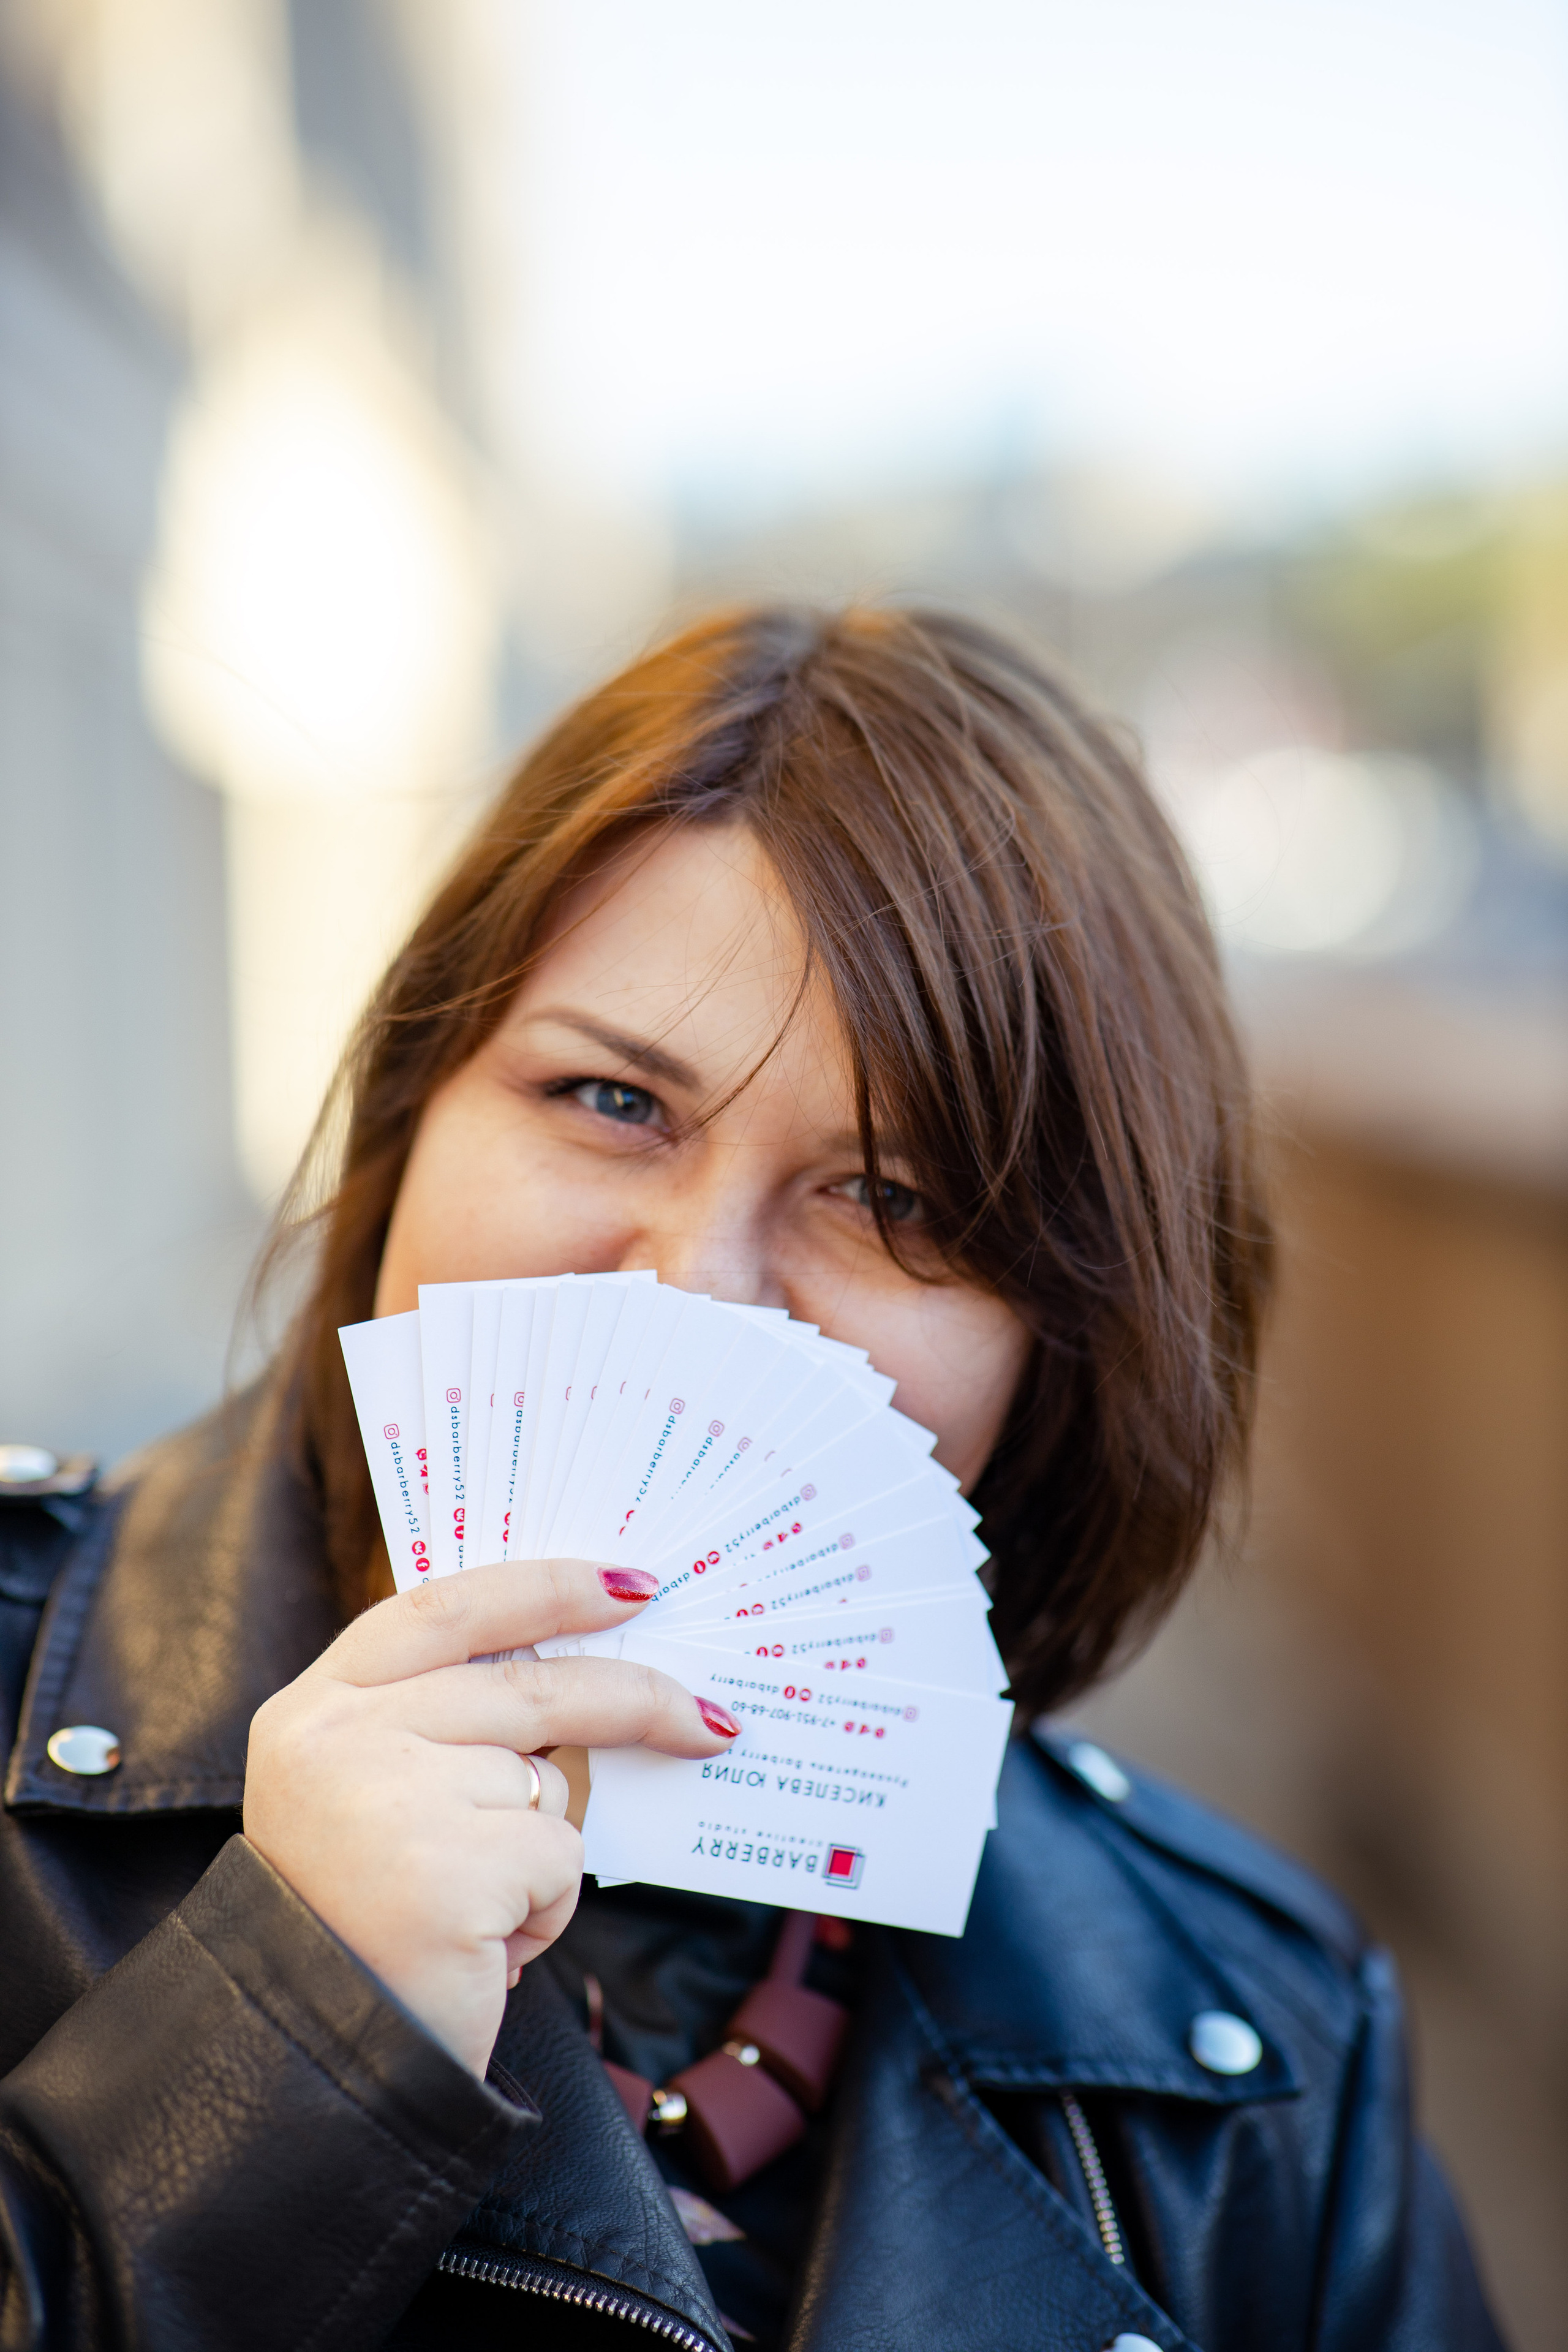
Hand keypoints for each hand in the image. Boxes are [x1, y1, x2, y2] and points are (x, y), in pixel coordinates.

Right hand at [243, 1559, 739, 2076]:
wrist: (313, 2067)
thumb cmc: (361, 1928)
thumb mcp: (374, 1797)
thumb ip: (443, 1725)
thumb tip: (584, 1679)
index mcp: (316, 1707)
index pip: (446, 1607)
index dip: (544, 1588)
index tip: (628, 1585)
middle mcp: (341, 1737)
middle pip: (528, 1686)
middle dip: (636, 1699)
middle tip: (710, 1720)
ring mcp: (392, 1798)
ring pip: (548, 1784)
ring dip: (543, 1854)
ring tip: (478, 1914)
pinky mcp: (449, 1871)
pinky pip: (557, 1860)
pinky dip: (545, 1911)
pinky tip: (486, 1948)